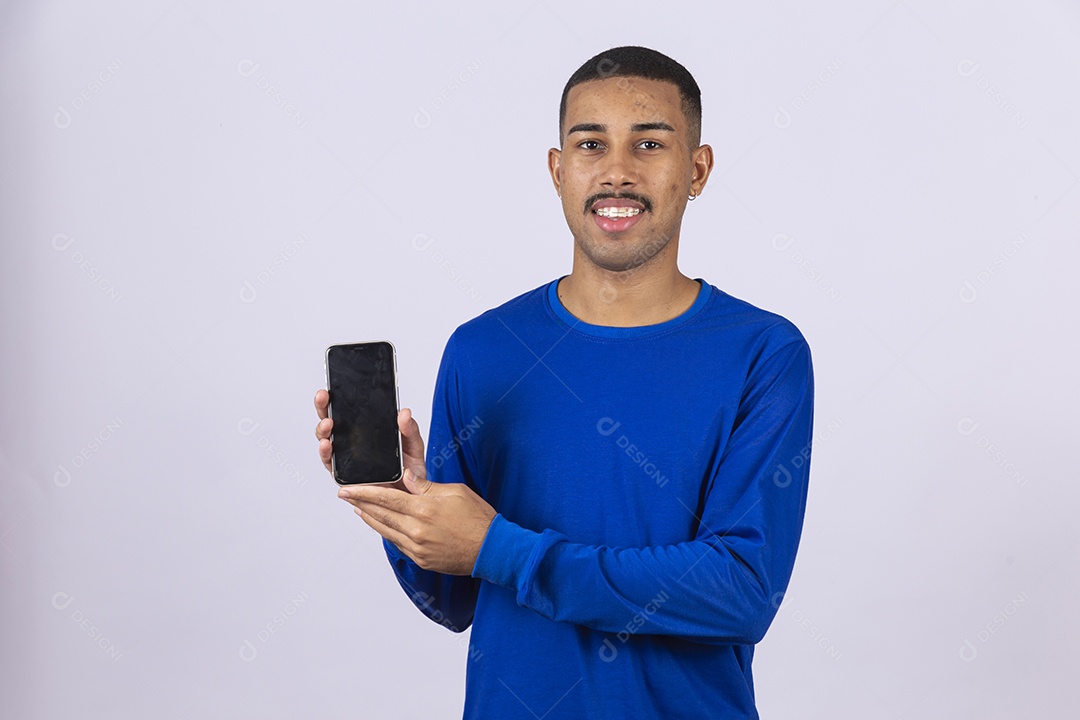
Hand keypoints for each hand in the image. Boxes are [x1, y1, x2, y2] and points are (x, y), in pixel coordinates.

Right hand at [313, 389, 426, 489]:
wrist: (409, 496)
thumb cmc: (409, 471)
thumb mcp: (414, 446)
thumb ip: (410, 429)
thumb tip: (404, 412)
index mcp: (367, 431)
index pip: (349, 410)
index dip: (339, 397)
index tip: (335, 385)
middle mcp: (352, 443)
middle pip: (332, 421)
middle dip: (324, 407)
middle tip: (324, 396)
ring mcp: (345, 459)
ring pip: (326, 440)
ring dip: (323, 430)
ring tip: (328, 422)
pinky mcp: (343, 476)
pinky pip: (330, 463)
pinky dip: (326, 453)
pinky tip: (327, 445)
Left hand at [338, 468, 496, 575]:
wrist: (492, 550)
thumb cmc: (478, 518)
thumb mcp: (455, 492)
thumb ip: (426, 486)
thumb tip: (407, 477)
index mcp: (424, 509)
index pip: (386, 498)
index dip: (364, 492)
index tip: (348, 489)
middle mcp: (416, 531)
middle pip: (380, 515)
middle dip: (360, 503)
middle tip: (345, 495)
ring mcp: (417, 548)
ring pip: (385, 531)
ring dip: (369, 519)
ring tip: (358, 509)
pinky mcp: (421, 559)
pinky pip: (397, 544)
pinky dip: (386, 532)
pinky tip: (381, 526)